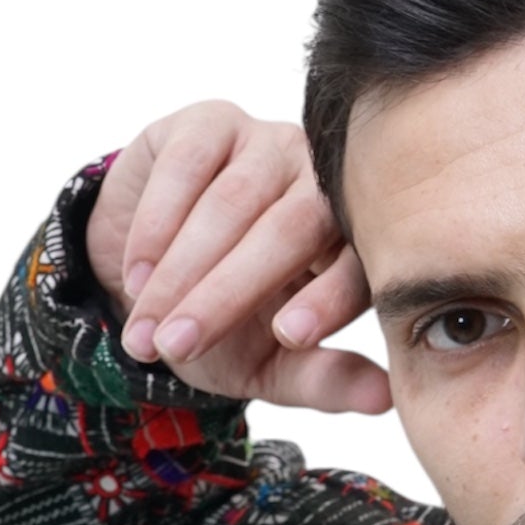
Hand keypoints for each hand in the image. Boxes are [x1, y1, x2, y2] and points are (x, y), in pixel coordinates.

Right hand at [84, 99, 390, 414]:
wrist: (151, 273)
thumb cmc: (227, 321)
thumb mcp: (273, 363)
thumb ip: (325, 379)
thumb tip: (386, 401)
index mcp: (351, 242)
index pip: (353, 267)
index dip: (324, 300)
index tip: (290, 337)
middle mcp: (319, 185)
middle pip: (288, 231)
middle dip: (227, 294)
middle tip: (181, 345)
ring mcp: (267, 145)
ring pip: (230, 204)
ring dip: (181, 271)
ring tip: (147, 329)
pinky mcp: (210, 124)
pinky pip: (185, 167)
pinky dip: (156, 226)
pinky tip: (138, 276)